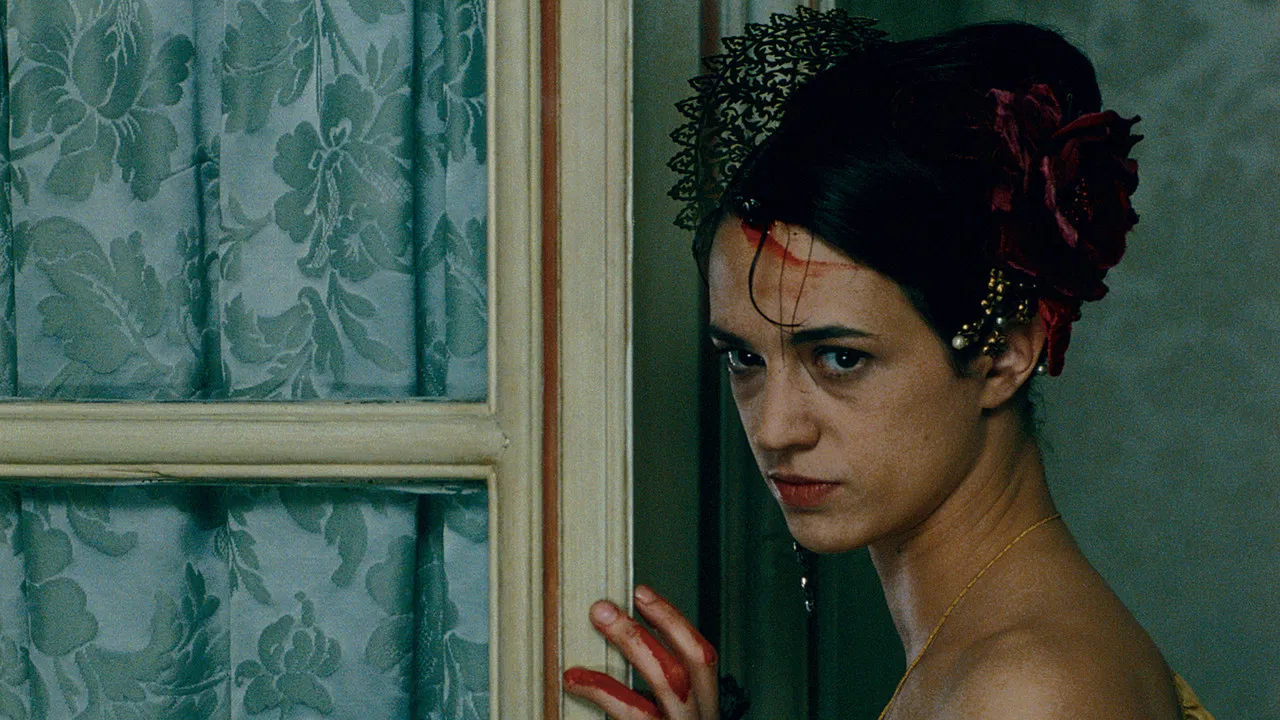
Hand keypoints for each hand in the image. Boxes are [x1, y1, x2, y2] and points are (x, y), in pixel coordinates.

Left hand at [563, 585, 719, 718]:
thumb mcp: (661, 717)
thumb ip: (648, 692)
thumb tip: (612, 639)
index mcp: (701, 710)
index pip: (701, 656)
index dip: (673, 621)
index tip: (641, 594)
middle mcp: (698, 719)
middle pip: (692, 660)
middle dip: (658, 621)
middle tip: (614, 602)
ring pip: (668, 680)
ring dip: (632, 642)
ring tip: (598, 619)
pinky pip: (633, 713)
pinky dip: (603, 690)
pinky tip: (575, 680)